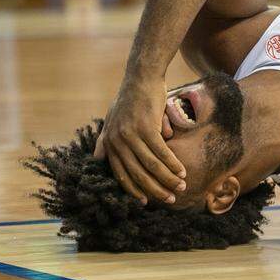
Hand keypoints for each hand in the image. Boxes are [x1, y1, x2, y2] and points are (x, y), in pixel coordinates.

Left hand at [94, 75, 186, 204]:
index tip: (147, 202)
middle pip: (137, 174)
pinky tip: (181, 171)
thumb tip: (97, 159)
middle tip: (169, 200)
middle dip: (155, 190)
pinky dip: (173, 164)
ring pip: (151, 165)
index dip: (134, 190)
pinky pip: (161, 152)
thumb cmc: (129, 99)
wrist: (141, 78)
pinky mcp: (147, 127)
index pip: (121, 174)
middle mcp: (117, 141)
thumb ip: (104, 140)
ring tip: (181, 187)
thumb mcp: (112, 119)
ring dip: (168, 179)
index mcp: (109, 143)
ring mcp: (131, 135)